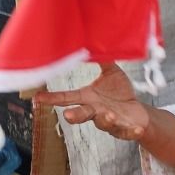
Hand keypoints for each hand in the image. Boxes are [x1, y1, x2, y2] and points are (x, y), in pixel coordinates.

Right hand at [36, 63, 150, 140]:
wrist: (137, 112)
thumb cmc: (120, 93)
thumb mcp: (112, 73)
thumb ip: (104, 61)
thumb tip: (94, 43)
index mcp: (89, 98)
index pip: (67, 98)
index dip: (52, 98)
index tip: (37, 98)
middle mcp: (96, 111)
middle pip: (82, 114)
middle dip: (75, 115)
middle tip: (67, 115)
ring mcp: (110, 122)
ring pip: (104, 123)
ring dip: (105, 120)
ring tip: (109, 114)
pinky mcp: (125, 129)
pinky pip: (127, 131)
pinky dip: (131, 131)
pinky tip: (137, 130)